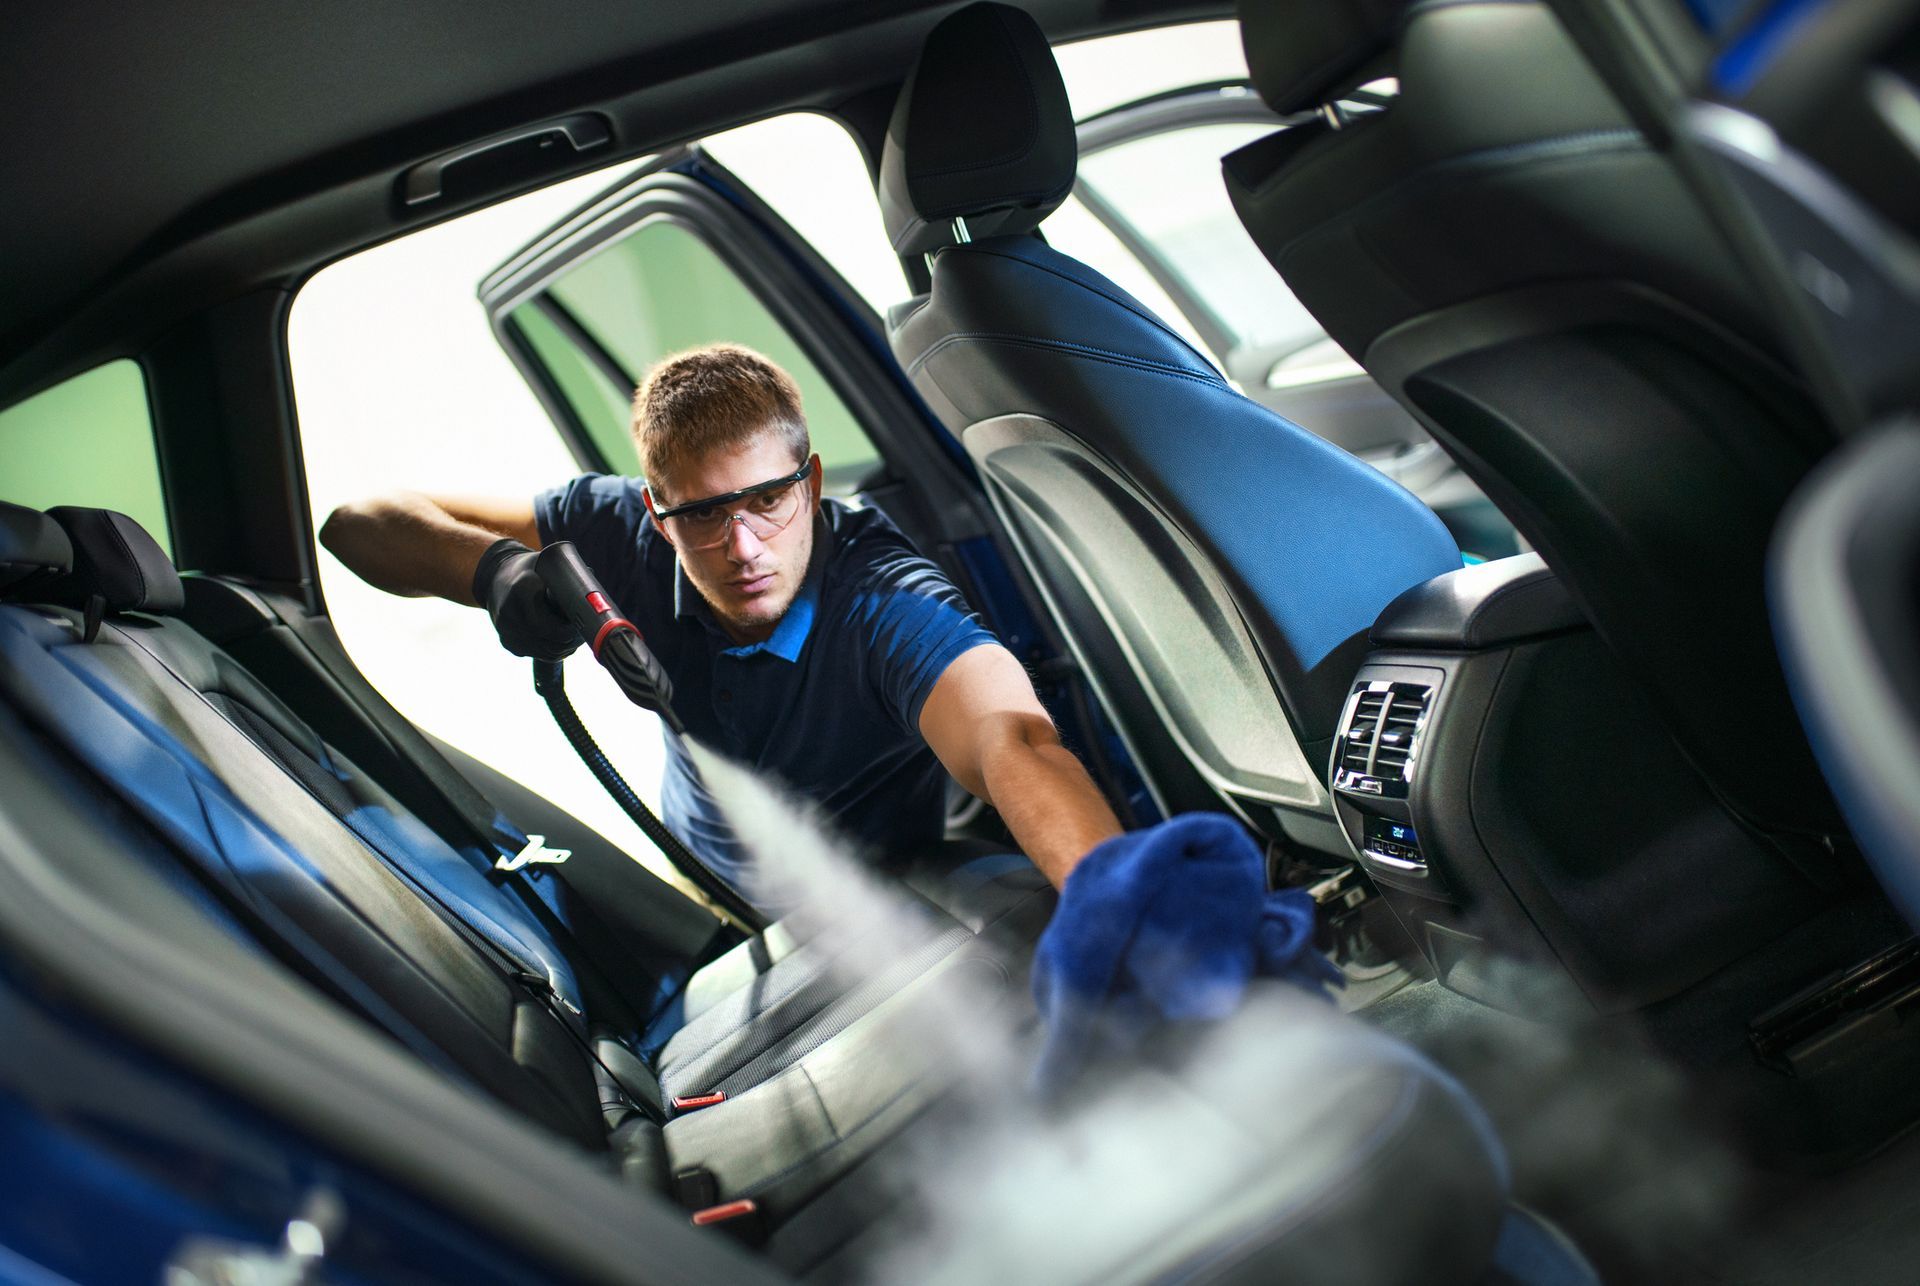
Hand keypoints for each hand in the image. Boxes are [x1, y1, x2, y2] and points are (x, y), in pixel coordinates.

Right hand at [472, 539, 581, 659]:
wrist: (496, 577)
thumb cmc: (530, 571)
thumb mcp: (547, 566)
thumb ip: (568, 579)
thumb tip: (597, 596)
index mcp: (521, 592)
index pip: (550, 626)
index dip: (571, 631)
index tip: (583, 625)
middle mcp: (509, 614)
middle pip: (550, 643)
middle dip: (571, 642)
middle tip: (584, 635)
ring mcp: (506, 631)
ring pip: (545, 653)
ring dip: (564, 649)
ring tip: (576, 639)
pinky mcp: (507, 643)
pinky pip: (536, 654)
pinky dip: (551, 651)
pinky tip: (561, 642)